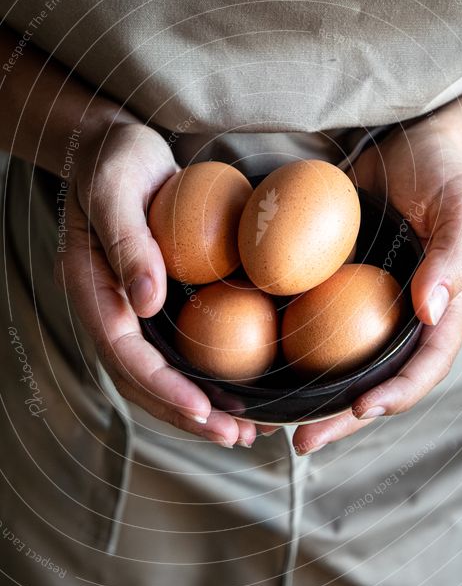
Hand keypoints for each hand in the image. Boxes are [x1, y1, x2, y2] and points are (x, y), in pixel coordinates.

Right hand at [55, 120, 255, 448]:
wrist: (117, 147)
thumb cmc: (116, 162)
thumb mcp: (117, 192)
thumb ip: (128, 244)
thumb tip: (147, 303)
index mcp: (91, 290)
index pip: (124, 355)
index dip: (163, 388)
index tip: (204, 411)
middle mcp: (111, 309)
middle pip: (143, 379)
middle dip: (187, 414)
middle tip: (237, 438)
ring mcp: (133, 309)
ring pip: (163, 372)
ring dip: (202, 406)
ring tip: (248, 431)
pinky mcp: (158, 301)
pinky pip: (181, 348)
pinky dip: (209, 373)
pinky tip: (244, 387)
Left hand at [289, 113, 461, 454]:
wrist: (404, 142)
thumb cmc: (441, 172)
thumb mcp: (461, 206)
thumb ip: (453, 256)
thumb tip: (428, 311)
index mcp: (440, 310)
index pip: (425, 365)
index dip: (398, 393)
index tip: (362, 408)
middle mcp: (400, 317)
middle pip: (375, 380)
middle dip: (342, 418)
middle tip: (302, 443)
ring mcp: (364, 305)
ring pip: (338, 364)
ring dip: (308, 398)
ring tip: (268, 424)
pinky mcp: (332, 287)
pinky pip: (310, 324)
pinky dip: (287, 350)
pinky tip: (254, 364)